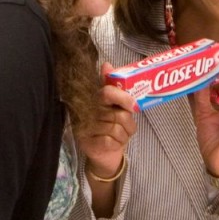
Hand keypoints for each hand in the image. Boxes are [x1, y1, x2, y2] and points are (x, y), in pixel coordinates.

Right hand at [75, 62, 137, 177]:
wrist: (105, 155)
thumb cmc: (111, 127)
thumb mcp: (114, 106)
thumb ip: (113, 87)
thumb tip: (107, 64)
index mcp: (94, 99)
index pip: (106, 92)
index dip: (121, 97)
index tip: (132, 106)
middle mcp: (87, 112)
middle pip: (117, 114)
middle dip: (128, 123)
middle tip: (126, 127)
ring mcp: (85, 128)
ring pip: (116, 129)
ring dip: (124, 135)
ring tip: (120, 136)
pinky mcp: (87, 143)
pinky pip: (110, 141)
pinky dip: (117, 144)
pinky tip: (113, 144)